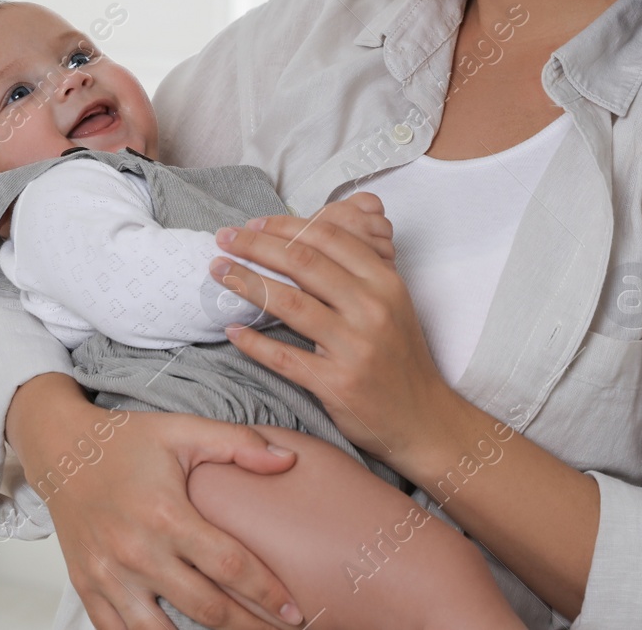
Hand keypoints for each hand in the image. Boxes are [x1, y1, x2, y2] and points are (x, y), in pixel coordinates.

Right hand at [7, 374, 305, 629]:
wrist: (61, 447)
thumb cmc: (124, 441)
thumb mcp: (183, 430)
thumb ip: (238, 443)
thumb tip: (287, 459)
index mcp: (165, 514)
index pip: (230, 566)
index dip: (268, 593)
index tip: (294, 610)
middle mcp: (136, 551)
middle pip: (207, 609)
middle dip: (250, 626)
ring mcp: (108, 575)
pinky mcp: (87, 587)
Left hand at [210, 193, 459, 468]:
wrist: (422, 418)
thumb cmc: (398, 355)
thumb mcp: (391, 302)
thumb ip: (356, 268)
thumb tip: (304, 236)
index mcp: (384, 281)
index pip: (327, 237)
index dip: (283, 225)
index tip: (253, 224)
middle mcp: (372, 309)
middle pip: (302, 261)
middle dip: (255, 245)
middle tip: (223, 238)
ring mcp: (355, 347)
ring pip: (289, 303)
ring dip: (246, 283)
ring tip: (219, 271)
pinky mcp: (337, 383)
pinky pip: (285, 358)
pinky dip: (254, 343)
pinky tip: (233, 329)